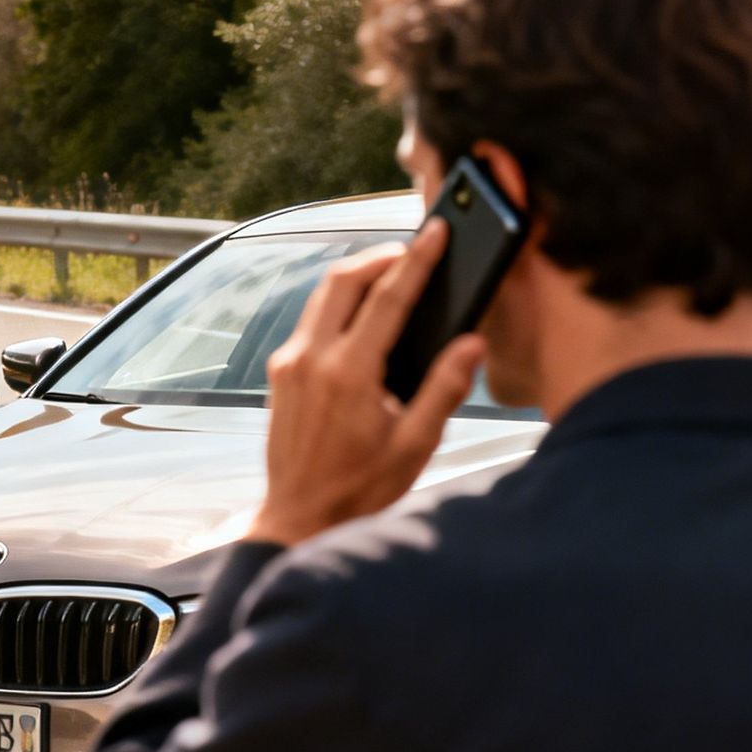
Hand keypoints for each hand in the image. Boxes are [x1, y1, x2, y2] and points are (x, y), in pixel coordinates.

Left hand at [246, 219, 487, 546]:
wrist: (299, 518)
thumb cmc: (358, 489)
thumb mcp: (415, 445)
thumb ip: (445, 389)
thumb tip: (471, 344)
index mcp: (349, 373)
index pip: (388, 297)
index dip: (417, 259)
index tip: (436, 233)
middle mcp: (311, 359)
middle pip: (344, 280)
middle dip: (380, 257)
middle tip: (412, 251)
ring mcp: (289, 364)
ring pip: (321, 296)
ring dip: (356, 278)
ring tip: (390, 276)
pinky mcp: (279, 374)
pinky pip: (309, 322)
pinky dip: (337, 305)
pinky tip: (360, 318)